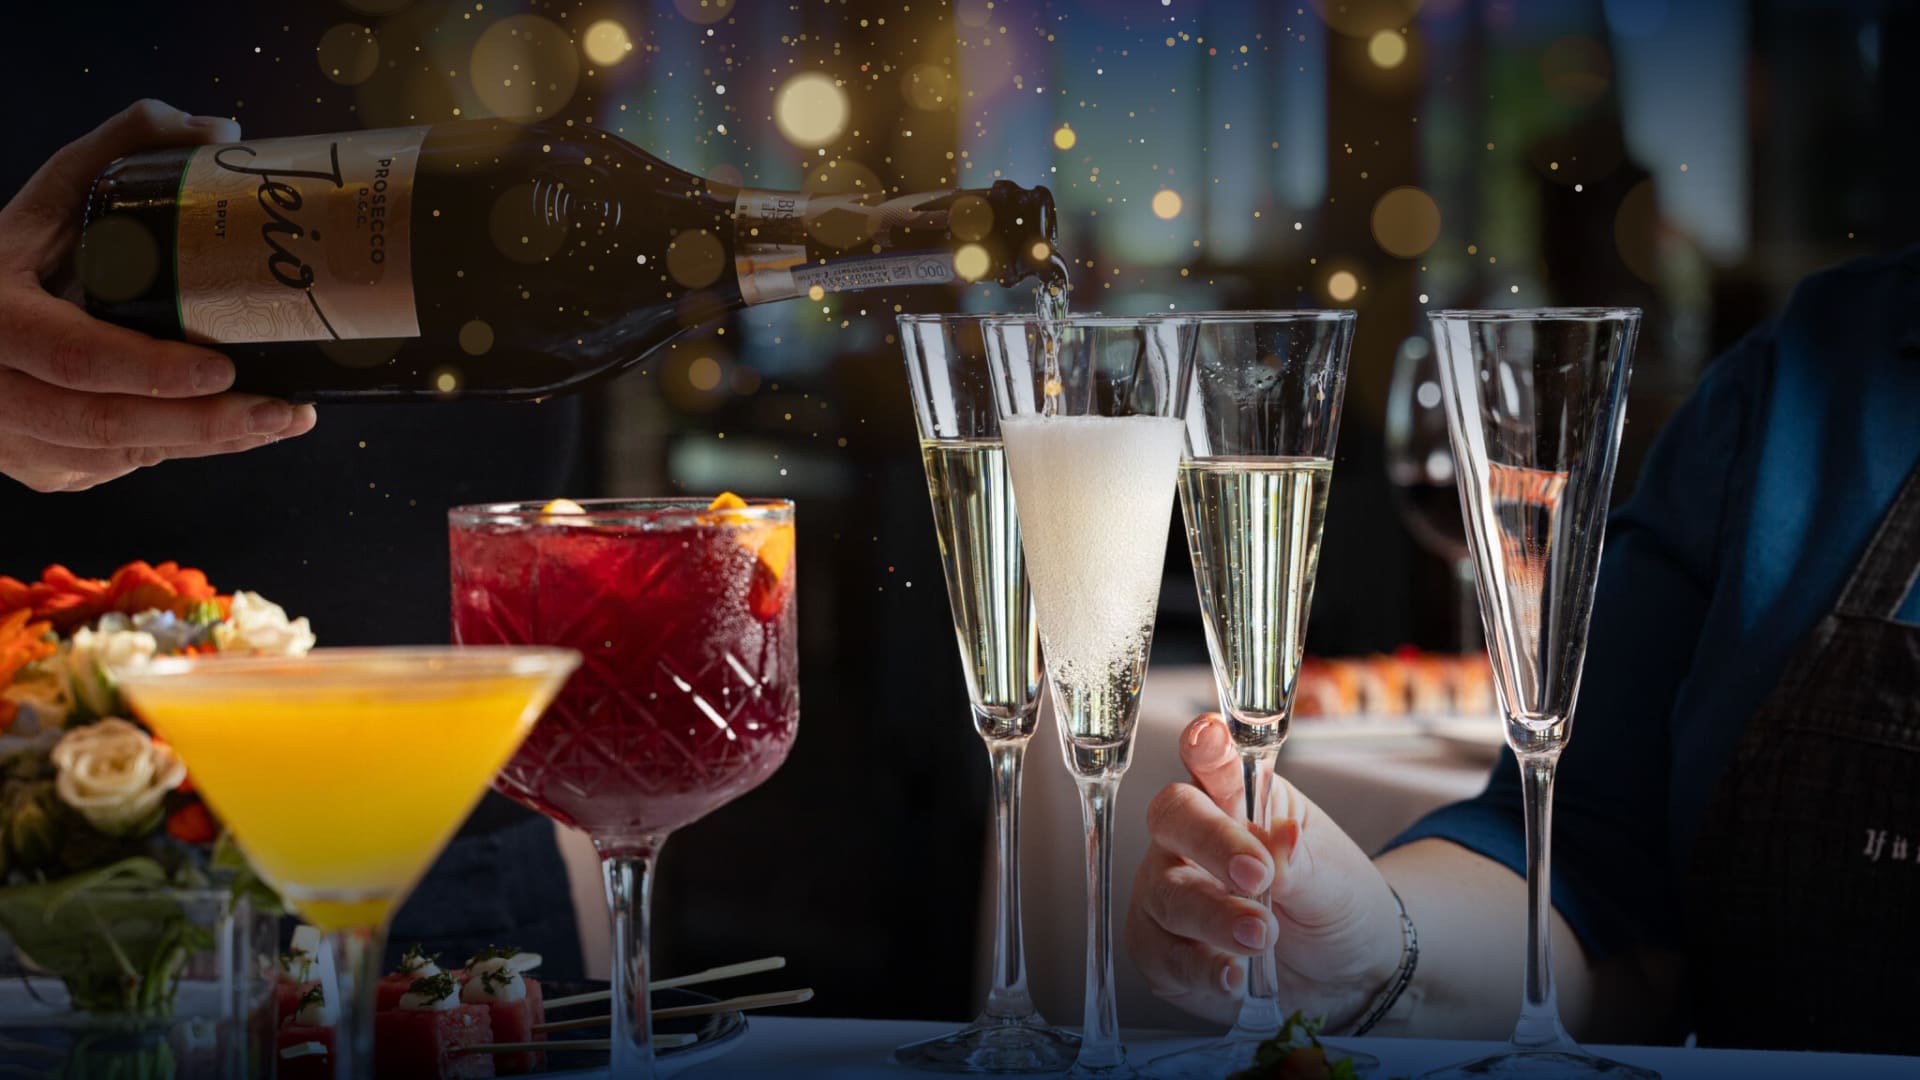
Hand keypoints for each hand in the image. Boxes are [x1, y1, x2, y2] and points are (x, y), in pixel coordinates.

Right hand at [0, 99, 315, 492]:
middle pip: (108, 423)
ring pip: (120, 454)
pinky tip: (236, 431)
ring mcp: (14, 438)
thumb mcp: (49, 196)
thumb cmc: (9, 257)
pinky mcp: (41, 468)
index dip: (150, 369)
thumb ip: (123, 150)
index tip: (223, 368)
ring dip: (209, 444)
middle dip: (206, 425)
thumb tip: (217, 133)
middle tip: (284, 411)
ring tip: (282, 419)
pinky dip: (180, 452)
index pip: (76, 356)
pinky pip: (119, 468)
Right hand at [1125, 713, 1405, 1028]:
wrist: (1346, 974)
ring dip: (1214, 915)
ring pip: (1165, 894)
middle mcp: (1190, 841)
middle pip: (1172, 820)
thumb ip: (1300, 862)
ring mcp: (1168, 894)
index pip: (1211, 764)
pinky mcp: (1162, 951)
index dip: (1205, 748)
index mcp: (1235, 799)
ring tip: (1263, 936)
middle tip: (1258, 874)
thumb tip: (1279, 840)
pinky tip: (1234, 976)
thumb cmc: (1334, 904)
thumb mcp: (1333, 879)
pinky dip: (1199, 967)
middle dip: (1212, 843)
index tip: (1210, 737)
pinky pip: (1160, 955)